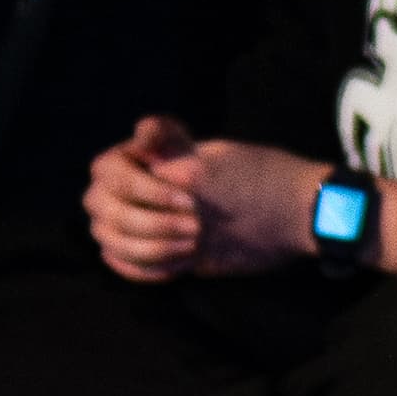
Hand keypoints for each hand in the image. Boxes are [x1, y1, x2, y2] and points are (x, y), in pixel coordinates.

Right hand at [85, 118, 314, 279]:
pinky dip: (141, 269)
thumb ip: (172, 144)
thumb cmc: (259, 182)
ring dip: (145, 248)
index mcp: (149, 161)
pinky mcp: (162, 252)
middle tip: (195, 228)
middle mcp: (140, 190)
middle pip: (100, 206)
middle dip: (143, 223)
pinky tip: (177, 266)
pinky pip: (123, 264)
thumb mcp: (216, 159)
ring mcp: (149, 222)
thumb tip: (143, 127)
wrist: (296, 219)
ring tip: (191, 247)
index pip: (105, 171)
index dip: (138, 190)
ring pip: (108, 238)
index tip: (188, 201)